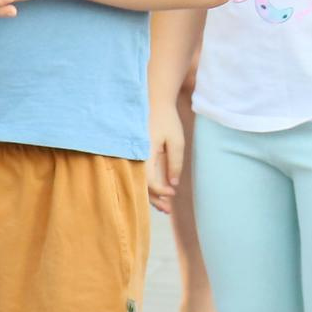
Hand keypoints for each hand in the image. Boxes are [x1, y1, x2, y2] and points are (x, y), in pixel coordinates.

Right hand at [146, 97, 182, 213]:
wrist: (155, 101)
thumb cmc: (167, 120)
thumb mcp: (177, 141)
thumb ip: (175, 163)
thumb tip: (173, 184)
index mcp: (144, 153)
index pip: (149, 181)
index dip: (160, 191)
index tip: (172, 194)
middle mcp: (135, 157)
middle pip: (142, 185)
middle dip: (155, 199)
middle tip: (168, 210)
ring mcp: (134, 156)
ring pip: (140, 182)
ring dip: (151, 195)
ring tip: (165, 208)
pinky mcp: (136, 155)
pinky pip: (140, 174)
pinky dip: (148, 185)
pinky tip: (159, 193)